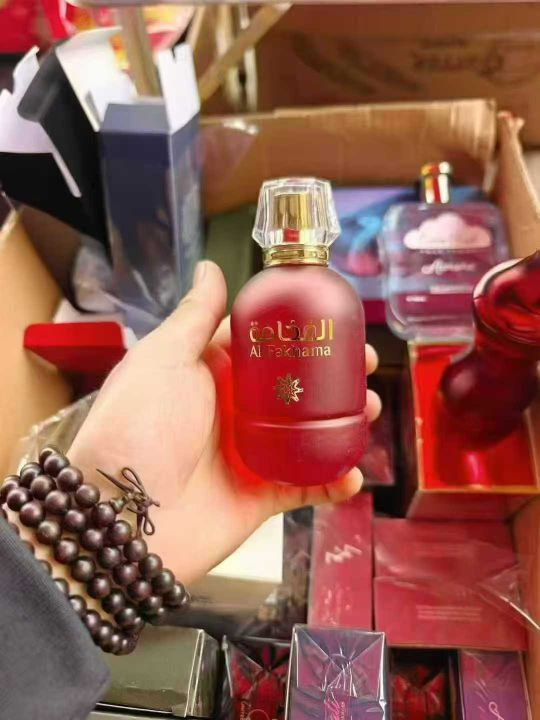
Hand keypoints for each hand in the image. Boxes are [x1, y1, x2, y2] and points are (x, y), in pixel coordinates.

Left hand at [69, 261, 380, 583]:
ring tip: (368, 409)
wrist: (124, 516)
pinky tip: (353, 472)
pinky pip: (308, 487)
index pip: (266, 345)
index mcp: (212, 375)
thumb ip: (195, 316)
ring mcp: (250, 455)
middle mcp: (233, 412)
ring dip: (344, 423)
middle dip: (334, 377)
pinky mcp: (261, 497)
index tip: (336, 320)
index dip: (301, 332)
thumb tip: (211, 268)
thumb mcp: (165, 359)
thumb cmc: (138, 427)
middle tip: (364, 365)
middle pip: (297, 388)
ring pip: (309, 434)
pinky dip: (334, 482)